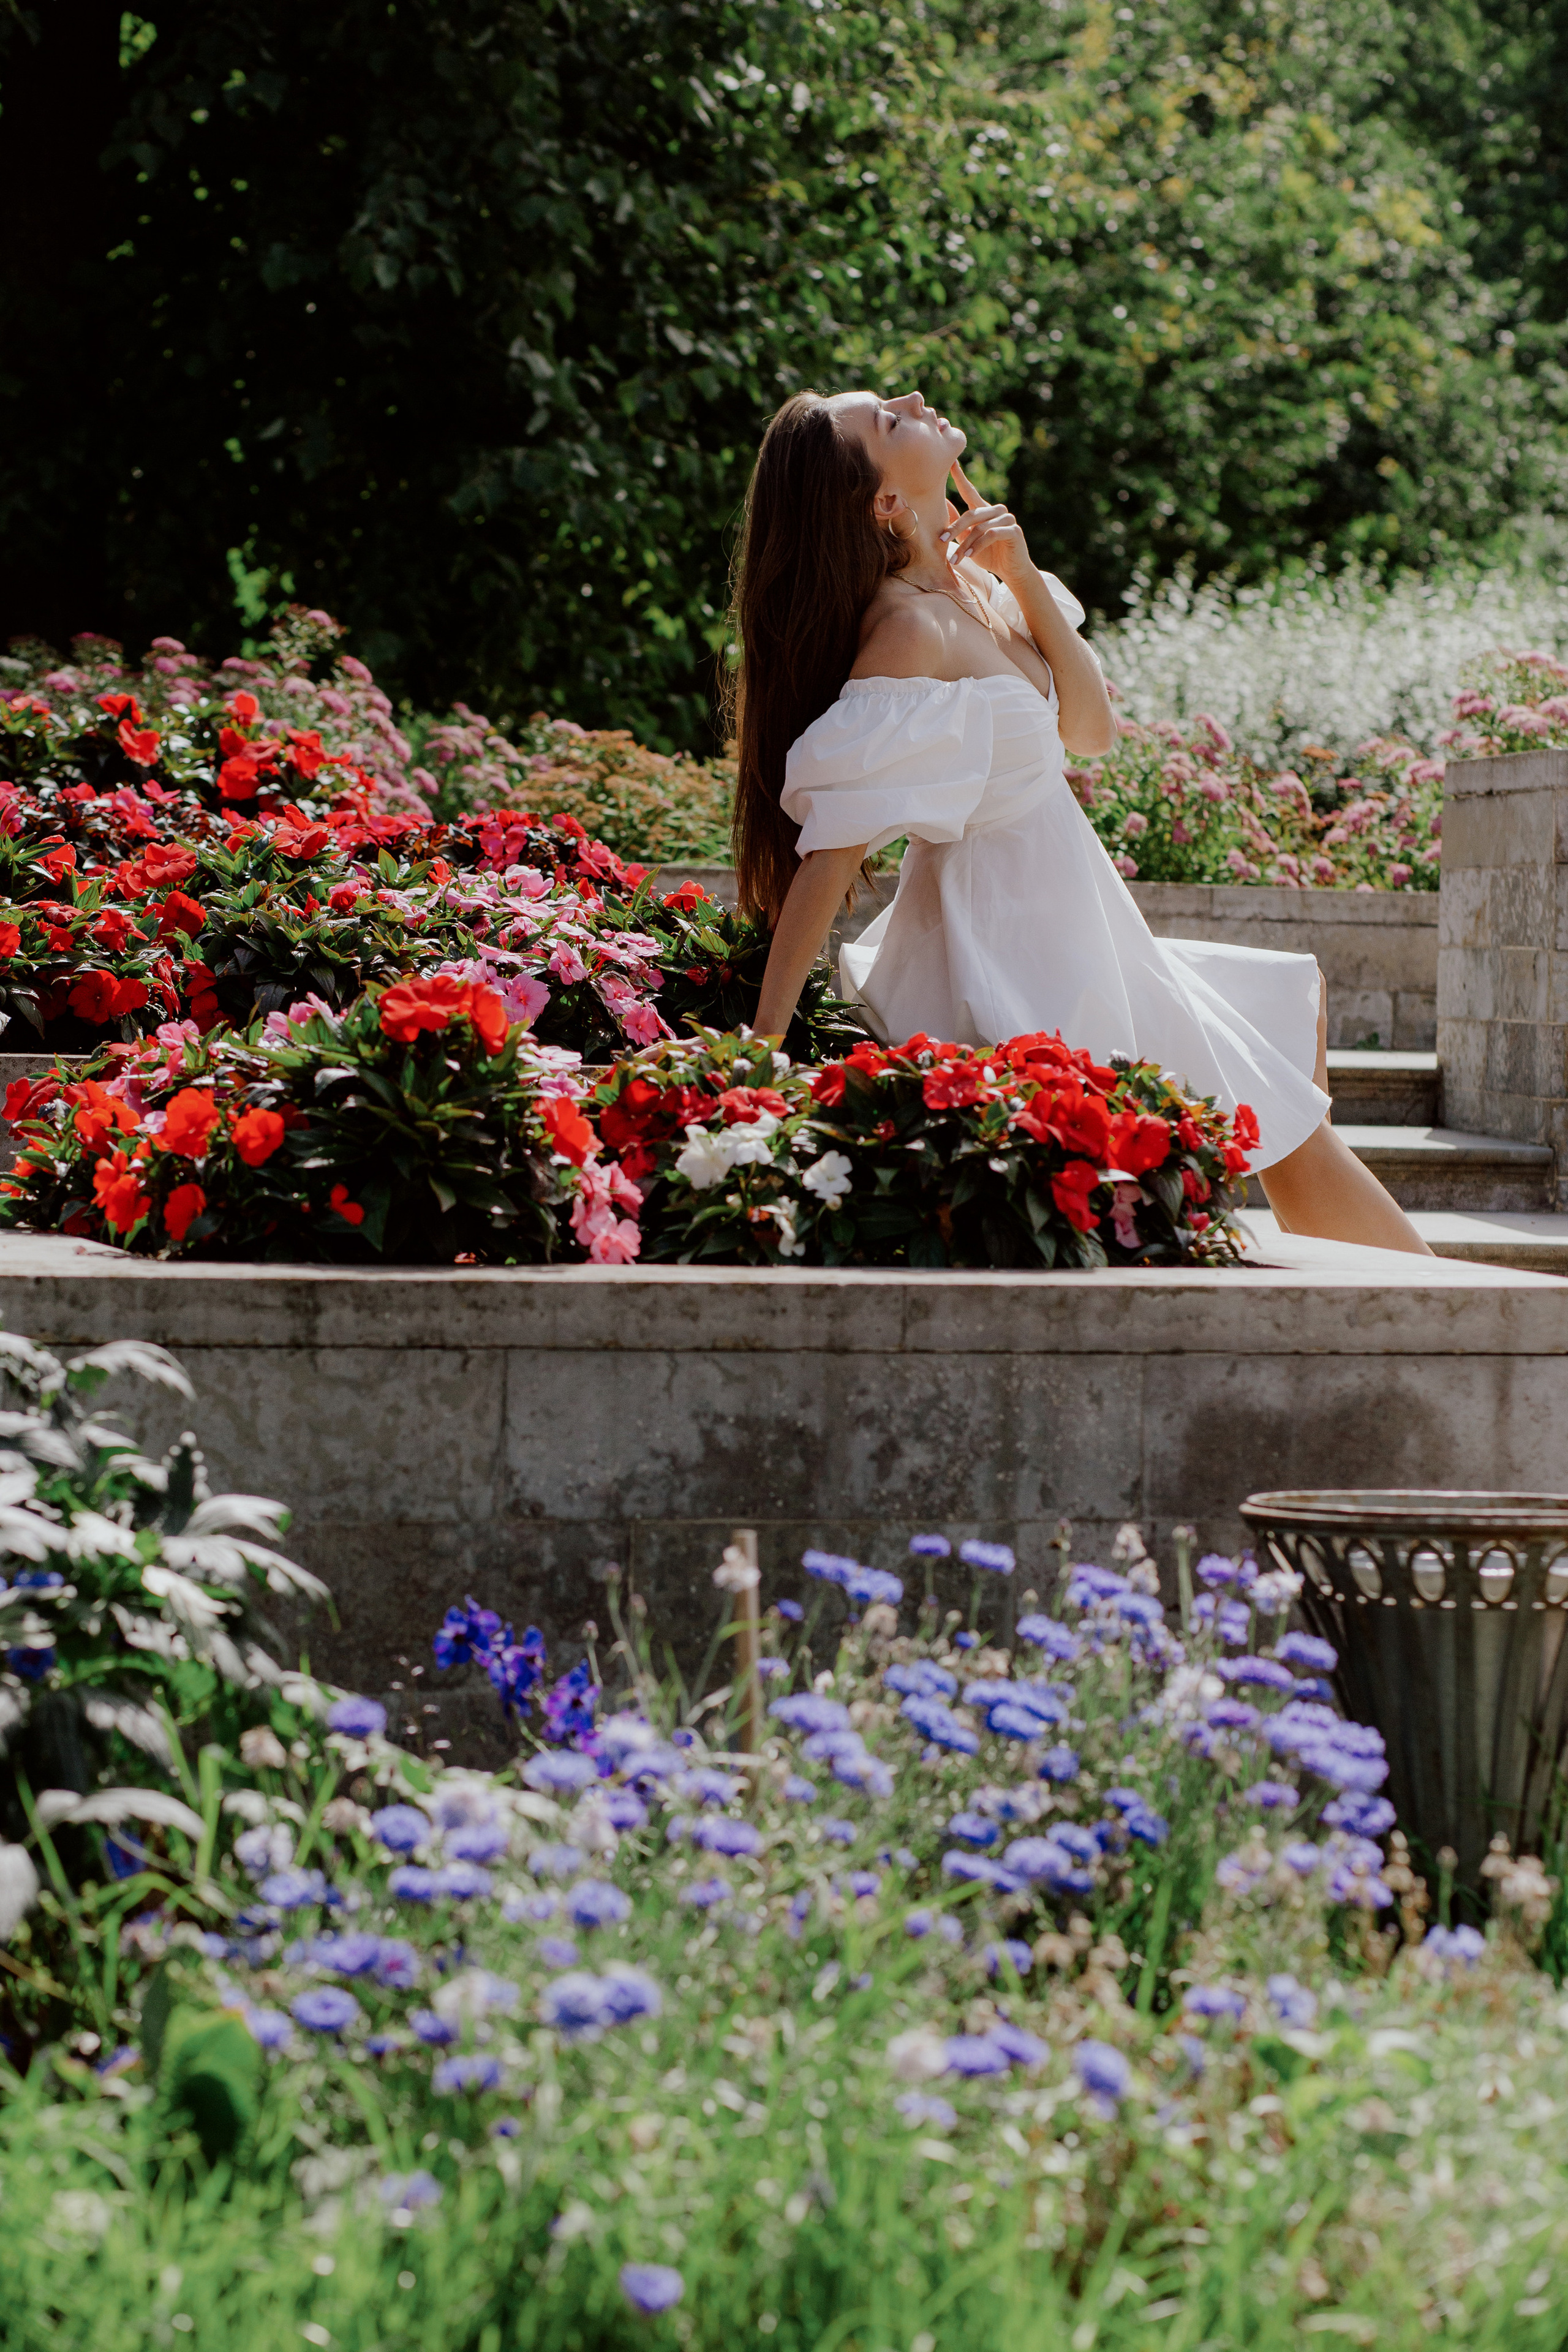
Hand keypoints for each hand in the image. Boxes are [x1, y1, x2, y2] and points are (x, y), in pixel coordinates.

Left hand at [939, 459, 1030, 586]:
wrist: (1011, 571)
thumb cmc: (988, 555)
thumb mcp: (968, 540)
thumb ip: (959, 524)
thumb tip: (944, 504)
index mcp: (984, 510)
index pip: (970, 490)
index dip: (960, 477)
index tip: (951, 463)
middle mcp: (996, 510)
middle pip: (971, 514)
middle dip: (954, 529)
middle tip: (941, 541)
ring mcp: (1007, 519)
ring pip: (980, 527)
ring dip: (966, 544)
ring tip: (956, 559)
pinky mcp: (1014, 530)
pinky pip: (992, 534)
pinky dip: (979, 545)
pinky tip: (971, 555)